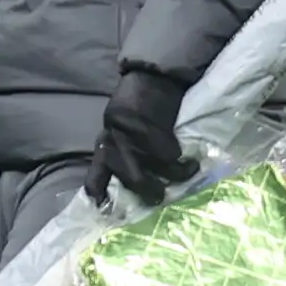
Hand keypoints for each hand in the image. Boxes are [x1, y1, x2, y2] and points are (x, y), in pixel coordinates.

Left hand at [85, 63, 199, 205]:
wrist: (151, 77)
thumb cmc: (137, 105)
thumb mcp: (119, 131)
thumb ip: (121, 153)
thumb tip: (137, 181)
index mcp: (104, 145)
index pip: (95, 177)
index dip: (100, 195)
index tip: (105, 208)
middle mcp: (115, 145)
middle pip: (133, 182)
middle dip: (151, 193)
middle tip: (164, 193)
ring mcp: (134, 139)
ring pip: (157, 172)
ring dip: (176, 176)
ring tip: (187, 170)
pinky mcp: (154, 132)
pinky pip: (172, 156)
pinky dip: (184, 161)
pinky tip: (190, 158)